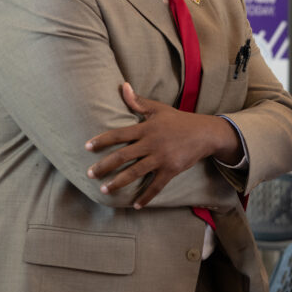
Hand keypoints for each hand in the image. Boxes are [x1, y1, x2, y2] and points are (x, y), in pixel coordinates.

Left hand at [84, 82, 239, 207]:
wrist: (205, 133)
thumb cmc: (179, 120)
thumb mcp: (159, 109)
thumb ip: (138, 102)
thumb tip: (123, 86)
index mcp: (146, 128)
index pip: (119, 134)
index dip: (102, 140)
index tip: (87, 147)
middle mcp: (151, 143)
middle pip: (122, 156)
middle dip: (104, 166)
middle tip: (90, 174)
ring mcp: (161, 158)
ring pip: (135, 172)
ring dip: (118, 182)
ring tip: (104, 190)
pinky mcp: (171, 170)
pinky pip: (156, 186)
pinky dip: (146, 196)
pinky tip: (135, 205)